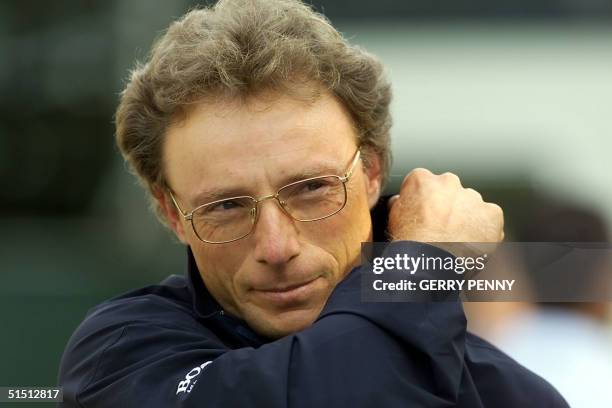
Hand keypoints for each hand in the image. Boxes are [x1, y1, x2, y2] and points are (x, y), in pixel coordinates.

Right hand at [387, 169, 503, 244]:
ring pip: (471, 204)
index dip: (424, 199)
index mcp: (422, 180)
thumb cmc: (411, 244)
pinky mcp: (492, 213)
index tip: (424, 212)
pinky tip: (472, 243)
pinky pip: (490, 218)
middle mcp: (448, 182)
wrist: (431, 263)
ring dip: (466, 217)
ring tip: (457, 240)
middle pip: (450, 190)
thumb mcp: (393, 218)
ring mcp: (472, 197)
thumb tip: (401, 201)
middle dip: (447, 205)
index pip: (424, 182)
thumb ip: (401, 202)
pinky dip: (484, 229)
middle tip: (441, 227)